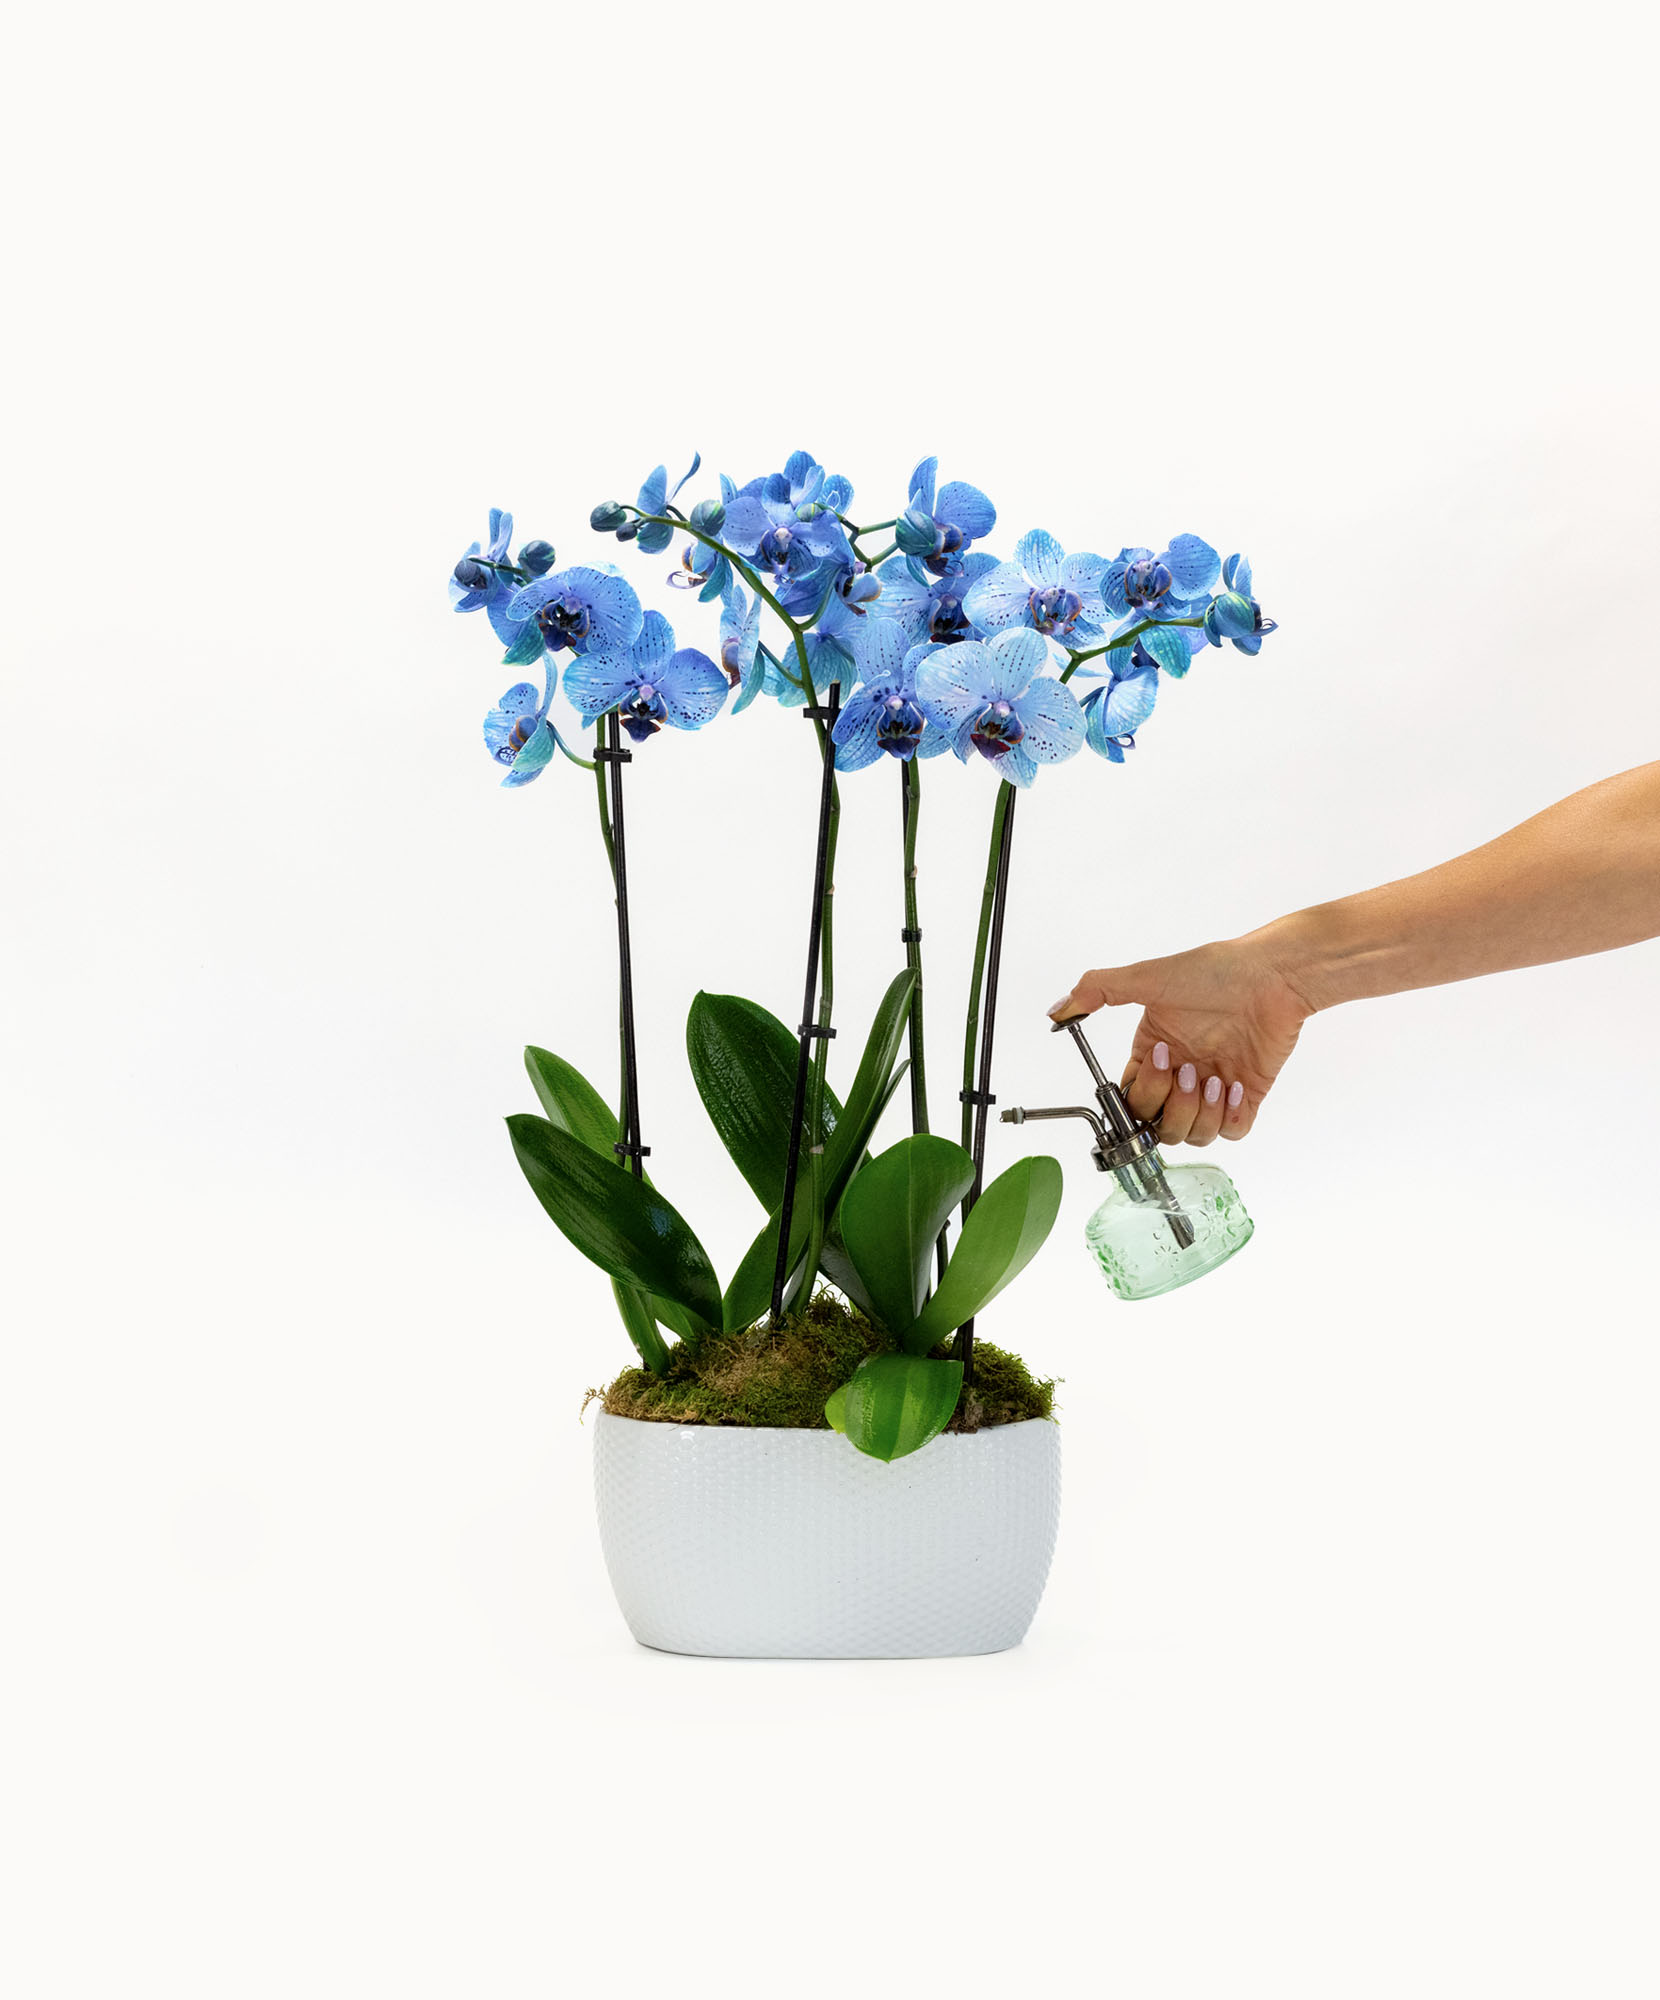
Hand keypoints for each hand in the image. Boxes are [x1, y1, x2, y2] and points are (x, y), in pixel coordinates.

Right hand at [1048, 934, 1313, 1143]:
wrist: (1271, 976)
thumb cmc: (1215, 972)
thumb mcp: (1148, 977)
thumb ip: (1099, 990)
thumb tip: (1057, 1009)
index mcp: (1154, 1051)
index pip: (1131, 1098)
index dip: (1143, 1092)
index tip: (1161, 1062)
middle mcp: (1181, 1072)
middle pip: (1159, 1126)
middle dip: (1172, 1105)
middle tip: (1190, 1071)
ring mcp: (1214, 1086)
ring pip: (1193, 1135)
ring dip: (1200, 1113)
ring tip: (1216, 1078)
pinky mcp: (1247, 1094)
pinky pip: (1233, 1131)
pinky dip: (1231, 1118)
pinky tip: (1235, 1086)